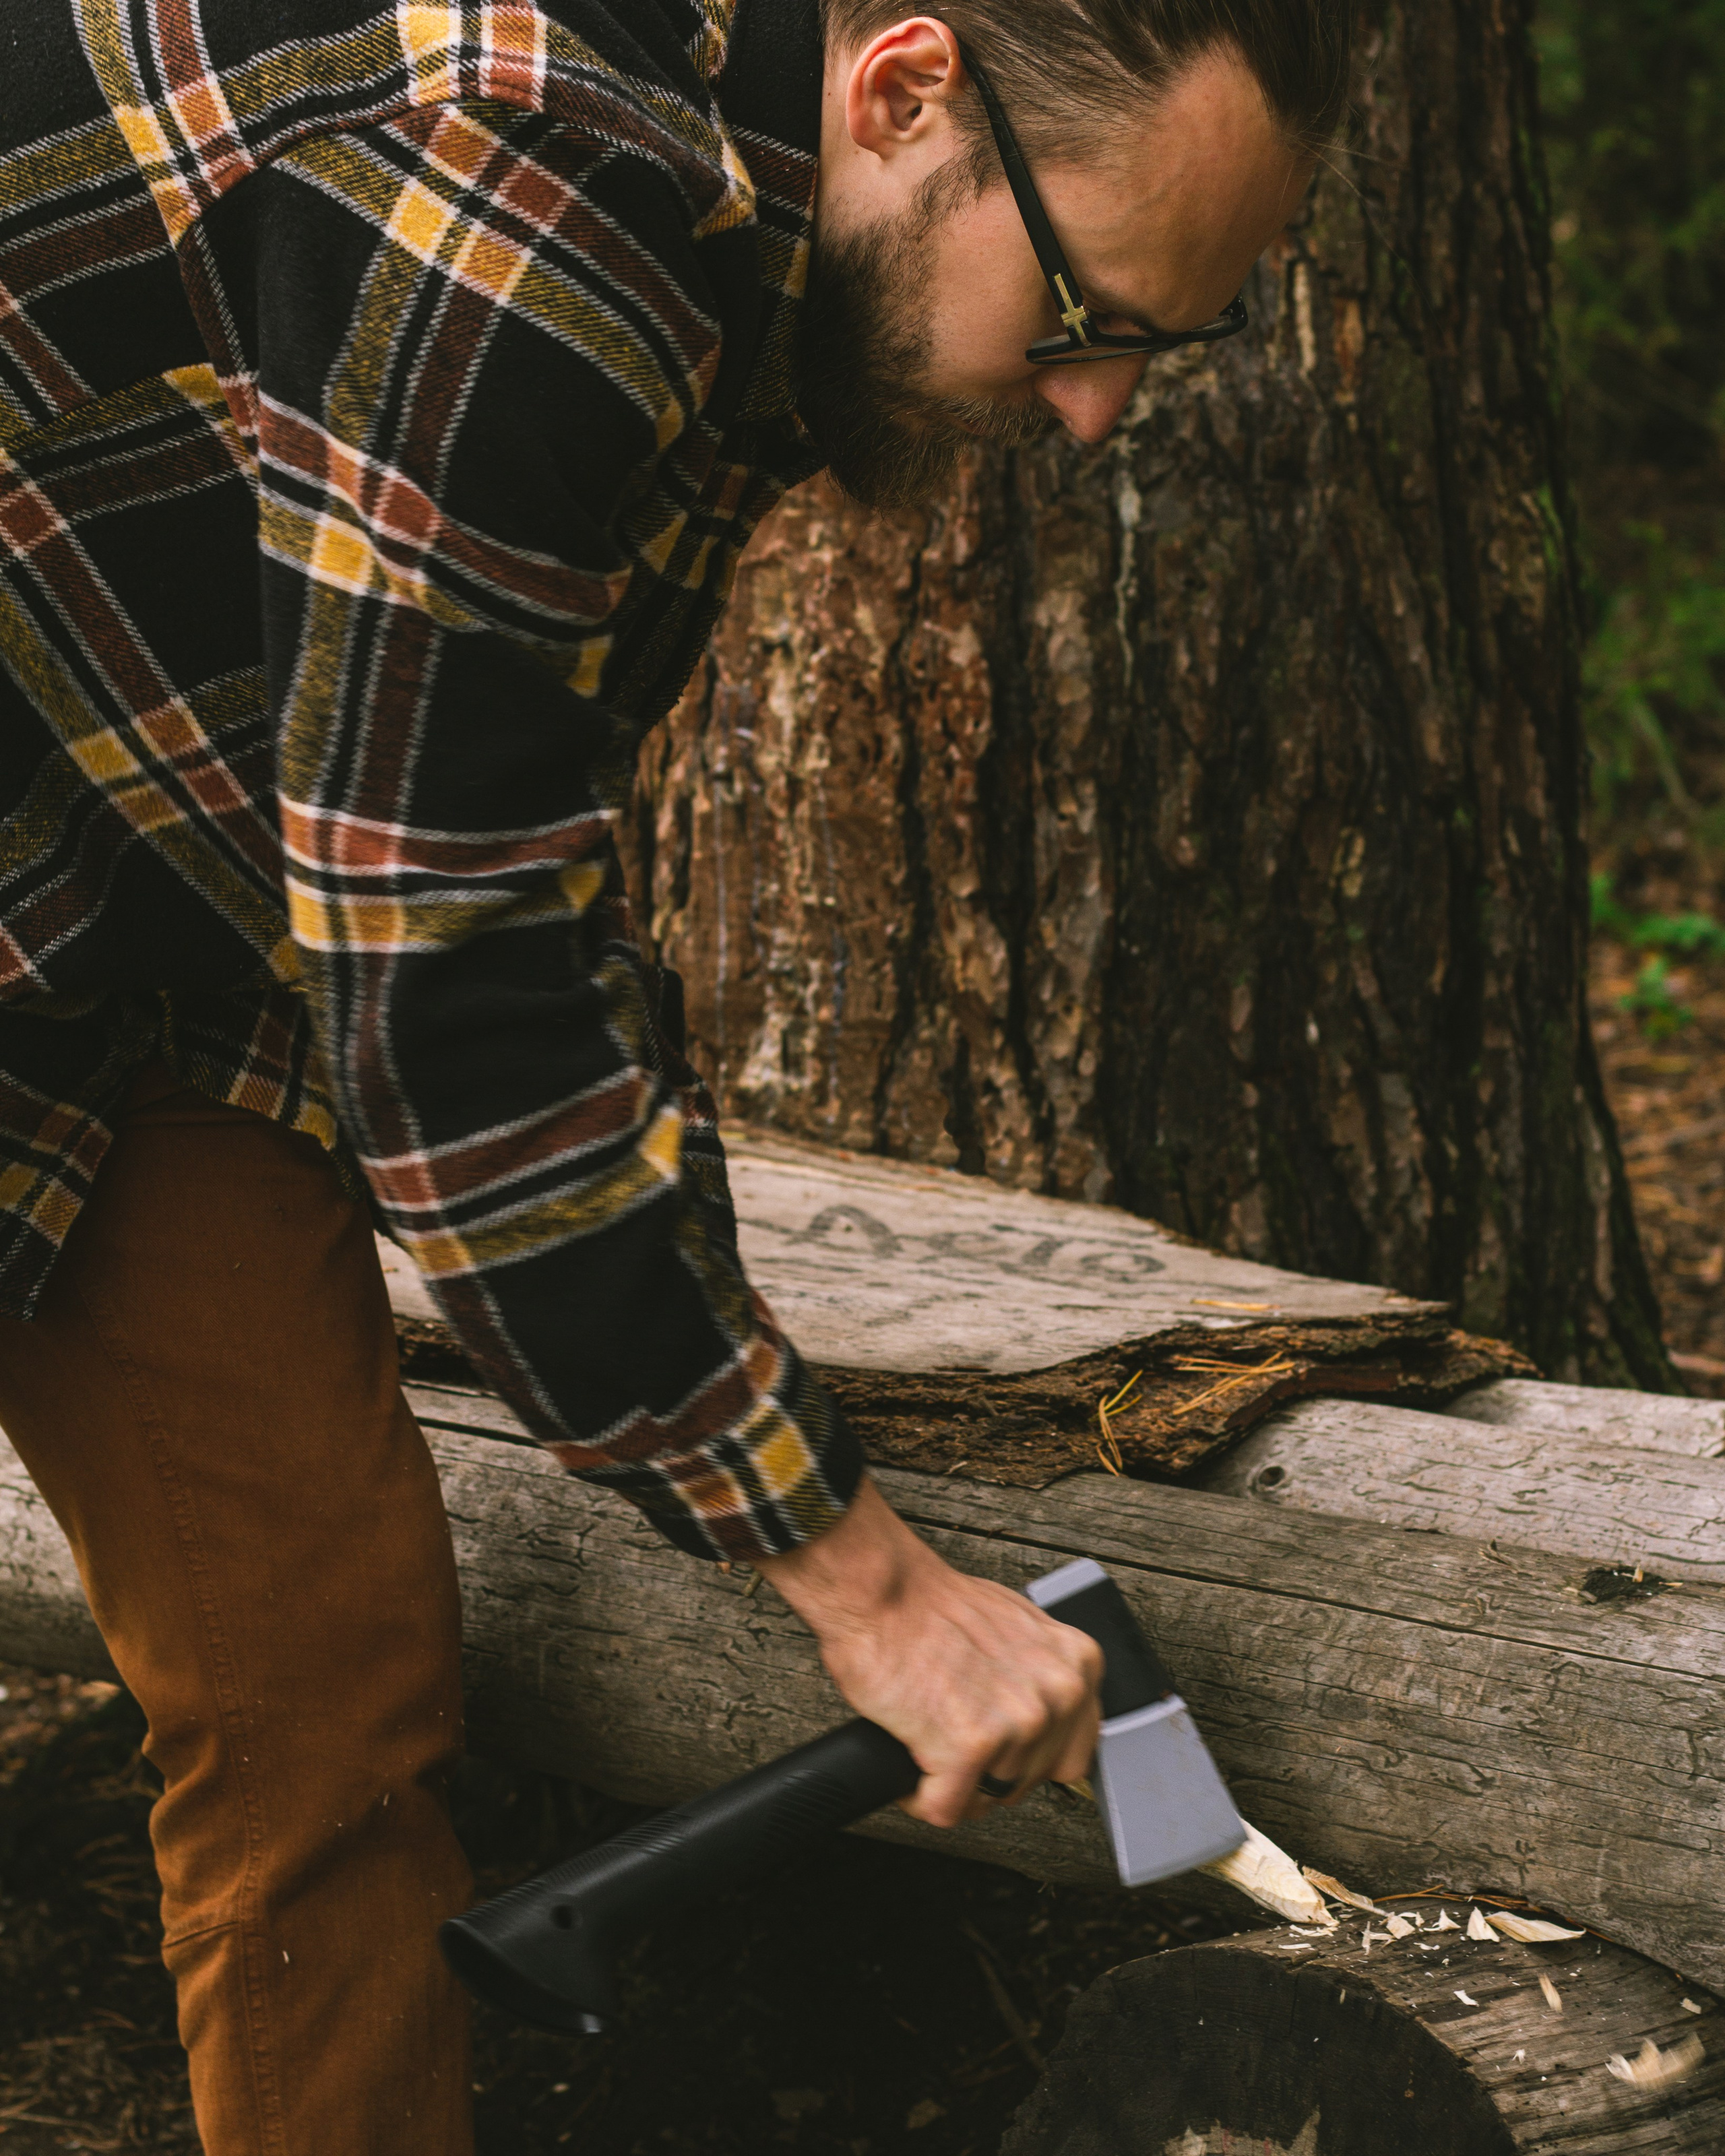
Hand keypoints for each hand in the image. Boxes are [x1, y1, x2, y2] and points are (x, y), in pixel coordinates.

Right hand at [755, 1477, 1102, 1826]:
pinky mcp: (970, 1746)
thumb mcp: (1018, 1631)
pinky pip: (945, 1808)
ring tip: (929, 1737)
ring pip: (987, 1798)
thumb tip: (1047, 1716)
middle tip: (953, 1735)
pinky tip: (911, 1757)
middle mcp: (1059, 1694)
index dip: (1026, 1758)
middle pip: (1027, 1782)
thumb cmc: (933, 1607)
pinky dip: (920, 1796)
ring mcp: (1018, 1722)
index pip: (1071, 1756)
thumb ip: (1044, 1676)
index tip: (1000, 1747)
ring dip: (952, 1782)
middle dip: (987, 1771)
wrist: (882, 1592)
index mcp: (1078, 1666)